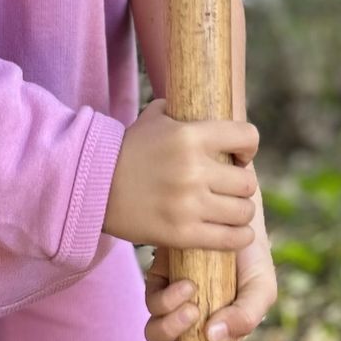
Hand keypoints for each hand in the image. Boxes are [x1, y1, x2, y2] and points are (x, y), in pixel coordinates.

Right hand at [103, 96, 259, 251]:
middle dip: (241, 185)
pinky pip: (230, 239)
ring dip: (240, 212)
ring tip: (231, 211)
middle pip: (248, 182)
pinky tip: (235, 233)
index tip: (240, 156)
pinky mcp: (182, 234)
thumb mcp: (152, 119)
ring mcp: (188, 204)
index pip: (247, 137)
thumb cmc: (126, 151)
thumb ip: (179, 110)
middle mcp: (193, 169)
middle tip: (230, 189)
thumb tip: (200, 101)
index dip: (248, 147)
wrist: (91, 187)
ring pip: (244, 211)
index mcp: (190, 136)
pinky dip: (239, 236)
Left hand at [143, 193, 277, 340]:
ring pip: (155, 336)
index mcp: (219, 340)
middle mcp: (192, 329)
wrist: (230, 202)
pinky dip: (164, 300)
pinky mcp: (159, 281)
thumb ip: (250, 313)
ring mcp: (174, 306)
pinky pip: (151, 302)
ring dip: (168, 328)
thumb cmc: (251, 250)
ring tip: (190, 304)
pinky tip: (184, 285)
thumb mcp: (261, 283)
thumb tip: (215, 338)